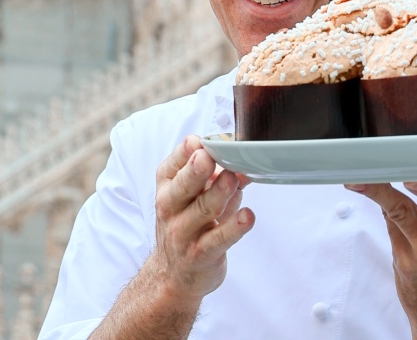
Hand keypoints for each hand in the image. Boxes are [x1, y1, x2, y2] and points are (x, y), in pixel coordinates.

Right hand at [149, 135, 253, 303]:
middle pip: (183, 186)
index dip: (186, 152)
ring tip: (233, 179)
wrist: (173, 276)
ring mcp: (184, 233)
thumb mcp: (196, 197)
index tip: (200, 141)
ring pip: (202, 210)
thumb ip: (217, 177)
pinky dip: (234, 228)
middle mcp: (171, 208)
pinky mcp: (201, 254)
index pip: (172, 165)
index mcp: (168, 187)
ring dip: (219, 193)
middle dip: (195, 171)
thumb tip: (243, 163)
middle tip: (208, 157)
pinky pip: (218, 240)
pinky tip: (248, 216)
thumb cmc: (189, 225)